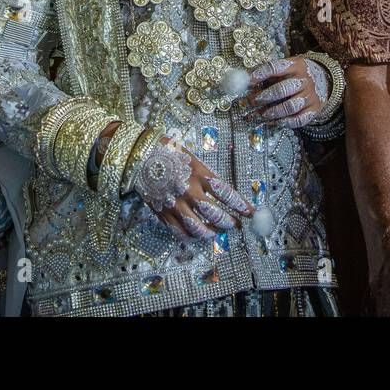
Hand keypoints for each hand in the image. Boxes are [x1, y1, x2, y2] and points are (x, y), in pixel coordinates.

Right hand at [134, 139, 253, 239]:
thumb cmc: (168, 152)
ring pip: (200, 228)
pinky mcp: (163, 213)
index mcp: (200, 174)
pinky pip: (180, 232)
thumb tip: (222, 193)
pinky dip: (192, 237)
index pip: (227, 195)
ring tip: (218, 232)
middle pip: (216, 214)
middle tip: (235, 224)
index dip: (241, 206)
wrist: (139, 155)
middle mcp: (190, 191)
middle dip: (230, 222)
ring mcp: (176, 204)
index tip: (250, 213)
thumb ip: (206, 176)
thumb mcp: (192, 158)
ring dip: (213, 232)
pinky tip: (198, 236)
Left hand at [244, 57, 322, 127]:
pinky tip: (273, 123)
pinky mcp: (314, 110)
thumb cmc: (297, 74)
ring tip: (260, 115)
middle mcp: (304, 80)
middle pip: (282, 89)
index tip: (246, 81)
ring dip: (272, 112)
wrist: (324, 79)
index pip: (275, 68)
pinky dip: (284, 123)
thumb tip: (245, 80)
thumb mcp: (287, 66)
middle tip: (251, 101)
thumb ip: (270, 73)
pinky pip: (299, 120)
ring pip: (290, 107)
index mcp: (295, 65)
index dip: (259, 74)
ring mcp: (310, 96)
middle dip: (264, 96)